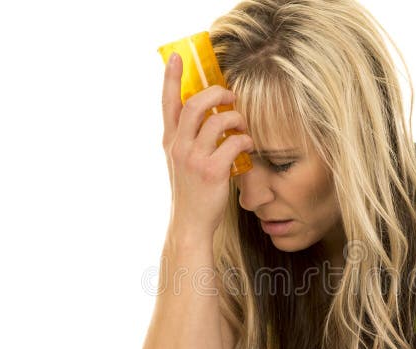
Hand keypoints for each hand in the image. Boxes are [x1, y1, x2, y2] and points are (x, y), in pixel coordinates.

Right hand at [161, 53, 253, 236]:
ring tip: (242, 124)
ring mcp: (194, 158)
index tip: (176, 57)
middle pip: (195, 103)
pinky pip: (234, 142)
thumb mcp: (180, 162)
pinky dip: (245, 140)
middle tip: (230, 96)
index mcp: (170, 141)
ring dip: (236, 117)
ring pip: (217, 120)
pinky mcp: (212, 171)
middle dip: (217, 92)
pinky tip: (248, 145)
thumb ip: (187, 139)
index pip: (168, 102)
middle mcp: (179, 146)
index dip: (171, 77)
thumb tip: (207, 116)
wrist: (190, 224)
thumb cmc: (191, 192)